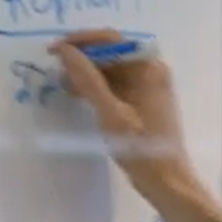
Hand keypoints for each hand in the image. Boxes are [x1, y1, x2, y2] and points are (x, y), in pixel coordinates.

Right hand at [48, 28, 195, 198]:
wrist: (167, 182)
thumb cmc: (142, 148)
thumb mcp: (110, 113)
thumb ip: (87, 79)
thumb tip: (64, 50)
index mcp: (150, 68)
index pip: (111, 40)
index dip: (80, 42)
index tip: (54, 51)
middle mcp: (151, 71)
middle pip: (109, 53)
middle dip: (82, 59)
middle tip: (57, 74)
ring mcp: (147, 87)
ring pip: (109, 70)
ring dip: (86, 75)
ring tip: (64, 88)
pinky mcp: (141, 102)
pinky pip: (114, 85)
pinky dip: (95, 88)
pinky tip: (78, 97)